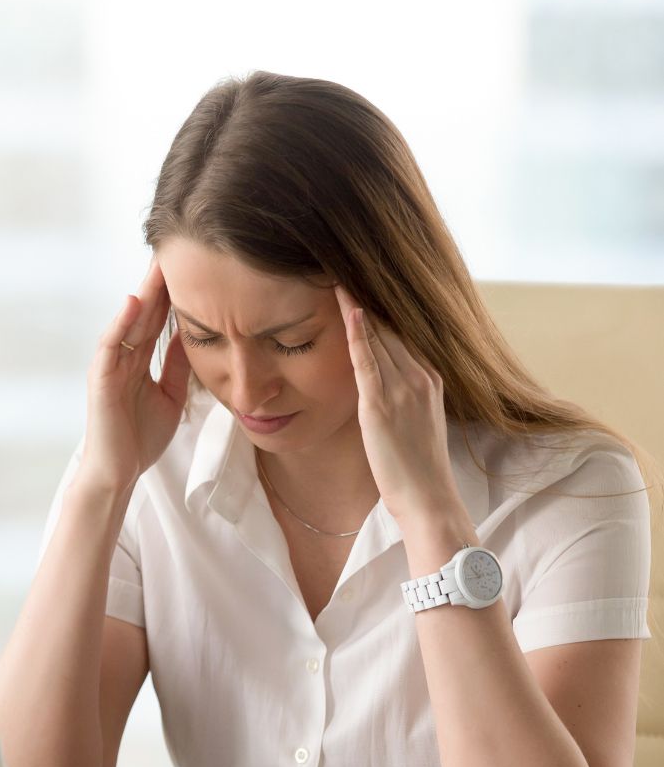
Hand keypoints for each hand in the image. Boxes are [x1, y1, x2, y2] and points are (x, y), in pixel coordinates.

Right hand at [78, 260, 190, 494]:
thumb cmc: (141, 437)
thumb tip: (195, 336)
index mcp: (141, 360)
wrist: (119, 472)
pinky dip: (122, 322)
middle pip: (146, 312)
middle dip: (161, 282)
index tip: (195, 266)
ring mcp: (111, 366)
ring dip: (145, 292)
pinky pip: (112, 345)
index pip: (159, 318)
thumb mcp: (171, 395)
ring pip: (130, 321)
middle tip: (178, 248)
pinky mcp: (101, 379)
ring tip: (159, 263)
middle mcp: (125, 357)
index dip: (175, 293)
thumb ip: (178, 366)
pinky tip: (136, 302)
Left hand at [334, 285, 456, 525]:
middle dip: (366, 299)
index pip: (402, 335)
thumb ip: (404, 399)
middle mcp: (420, 377)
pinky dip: (356, 332)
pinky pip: (367, 360)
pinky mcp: (381, 405)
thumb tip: (381, 388)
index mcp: (430, 380)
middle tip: (344, 266)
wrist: (429, 500)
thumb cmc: (420, 472)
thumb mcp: (418, 425)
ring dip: (356, 305)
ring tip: (337, 275)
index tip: (361, 284)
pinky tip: (345, 308)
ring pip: (378, 336)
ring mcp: (402, 389)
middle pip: (390, 328)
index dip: (380, 310)